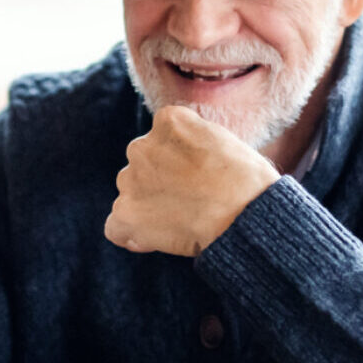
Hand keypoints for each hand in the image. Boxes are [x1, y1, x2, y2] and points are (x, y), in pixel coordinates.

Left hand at [104, 106, 279, 256]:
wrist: (246, 214)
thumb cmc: (247, 182)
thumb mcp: (222, 140)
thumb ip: (192, 141)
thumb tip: (181, 158)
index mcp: (168, 121)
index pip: (160, 140)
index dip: (175, 165)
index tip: (194, 180)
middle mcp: (141, 145)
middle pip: (141, 168)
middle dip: (158, 185)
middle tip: (189, 204)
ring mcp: (130, 179)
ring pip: (129, 196)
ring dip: (147, 209)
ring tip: (181, 224)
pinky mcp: (125, 213)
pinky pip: (116, 228)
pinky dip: (132, 236)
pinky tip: (155, 241)